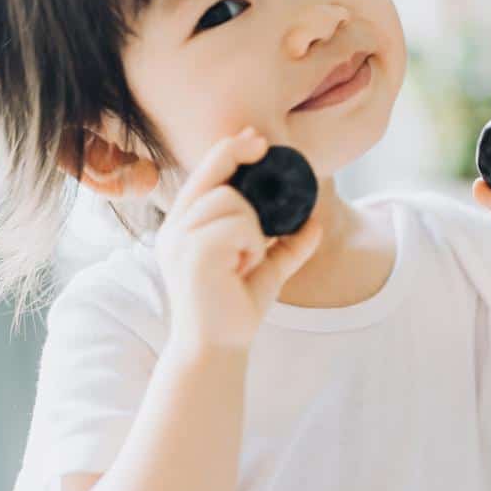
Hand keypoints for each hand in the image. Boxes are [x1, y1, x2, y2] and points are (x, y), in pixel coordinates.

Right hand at [154, 126, 323, 348]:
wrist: (216, 349)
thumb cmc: (235, 310)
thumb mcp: (266, 272)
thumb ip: (287, 247)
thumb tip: (315, 225)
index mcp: (184, 225)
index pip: (205, 172)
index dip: (230, 149)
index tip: (257, 140)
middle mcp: (175, 227)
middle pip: (218, 178)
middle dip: (248, 199)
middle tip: (251, 241)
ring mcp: (179, 239)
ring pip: (232, 200)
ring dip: (252, 229)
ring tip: (244, 261)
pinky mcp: (193, 253)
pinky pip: (238, 225)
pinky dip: (251, 244)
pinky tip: (242, 267)